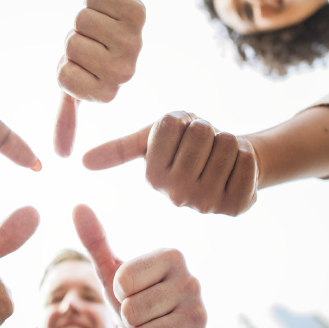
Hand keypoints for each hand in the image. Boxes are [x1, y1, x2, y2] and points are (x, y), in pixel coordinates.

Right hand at [54, 0, 144, 156]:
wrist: (119, 18)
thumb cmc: (92, 55)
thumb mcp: (77, 88)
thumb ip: (68, 120)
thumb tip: (59, 155)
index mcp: (108, 92)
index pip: (62, 76)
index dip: (63, 63)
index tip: (80, 65)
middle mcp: (125, 72)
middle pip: (71, 46)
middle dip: (73, 38)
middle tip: (90, 42)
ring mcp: (134, 42)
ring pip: (81, 20)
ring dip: (83, 18)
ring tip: (99, 26)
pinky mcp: (137, 13)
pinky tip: (109, 9)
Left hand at [73, 204, 207, 327]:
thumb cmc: (138, 299)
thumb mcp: (114, 272)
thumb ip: (95, 241)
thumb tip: (78, 207)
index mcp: (172, 257)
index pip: (123, 281)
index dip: (119, 292)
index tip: (132, 292)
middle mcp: (192, 282)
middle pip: (131, 311)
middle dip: (129, 321)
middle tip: (144, 317)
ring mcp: (200, 316)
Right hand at [83, 112, 258, 216]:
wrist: (227, 165)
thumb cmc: (187, 146)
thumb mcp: (151, 140)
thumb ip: (119, 149)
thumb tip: (81, 162)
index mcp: (152, 178)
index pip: (171, 125)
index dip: (182, 121)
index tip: (182, 138)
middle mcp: (176, 196)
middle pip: (201, 133)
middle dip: (206, 130)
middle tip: (204, 147)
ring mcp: (207, 204)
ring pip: (226, 144)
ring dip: (227, 141)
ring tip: (219, 156)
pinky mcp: (236, 206)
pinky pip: (247, 160)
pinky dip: (246, 155)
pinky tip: (236, 168)